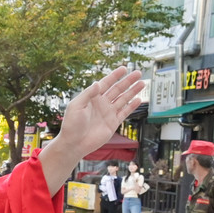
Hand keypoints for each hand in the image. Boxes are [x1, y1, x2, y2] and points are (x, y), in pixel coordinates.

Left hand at [38, 68, 145, 194]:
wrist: (74, 144)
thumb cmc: (71, 125)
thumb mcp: (76, 106)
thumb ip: (88, 94)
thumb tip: (97, 83)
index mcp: (92, 97)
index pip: (105, 83)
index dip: (115, 75)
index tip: (124, 68)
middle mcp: (101, 103)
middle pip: (117, 89)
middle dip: (128, 81)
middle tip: (138, 73)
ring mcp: (108, 113)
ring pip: (123, 99)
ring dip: (132, 91)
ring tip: (142, 83)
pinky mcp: (113, 123)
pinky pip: (124, 112)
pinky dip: (132, 106)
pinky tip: (139, 99)